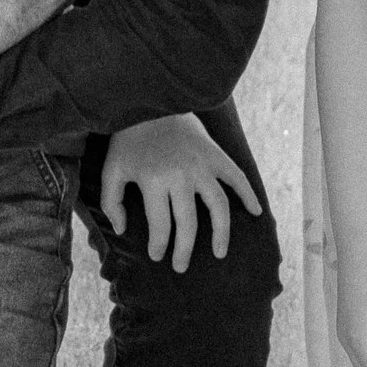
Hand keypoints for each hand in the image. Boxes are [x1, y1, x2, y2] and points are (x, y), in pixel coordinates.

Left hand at [100, 114, 262, 272]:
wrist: (151, 101)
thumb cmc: (128, 139)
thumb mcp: (111, 168)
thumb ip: (111, 201)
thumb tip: (122, 228)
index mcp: (154, 181)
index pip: (160, 225)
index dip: (159, 245)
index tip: (158, 256)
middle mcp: (181, 176)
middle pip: (188, 223)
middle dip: (184, 250)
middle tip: (181, 266)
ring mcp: (202, 166)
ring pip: (218, 207)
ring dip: (220, 233)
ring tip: (220, 252)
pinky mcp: (215, 154)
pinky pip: (237, 177)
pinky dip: (248, 194)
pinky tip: (255, 212)